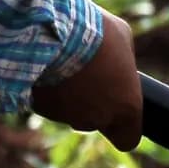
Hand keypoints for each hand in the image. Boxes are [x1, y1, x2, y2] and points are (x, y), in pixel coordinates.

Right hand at [32, 9, 142, 150]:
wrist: (50, 28)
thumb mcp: (122, 38)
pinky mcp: (40, 107)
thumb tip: (119, 63)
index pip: (128, 140)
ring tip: (67, 64)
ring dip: (71, 96)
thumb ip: (124, 60)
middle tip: (88, 76)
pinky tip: (49, 66)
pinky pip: (48, 102)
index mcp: (126, 107)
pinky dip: (49, 89)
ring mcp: (67, 116)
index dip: (125, 128)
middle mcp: (98, 118)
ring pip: (72, 113)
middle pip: (97, 122)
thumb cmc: (94, 31)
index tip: (120, 114)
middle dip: (94, 106)